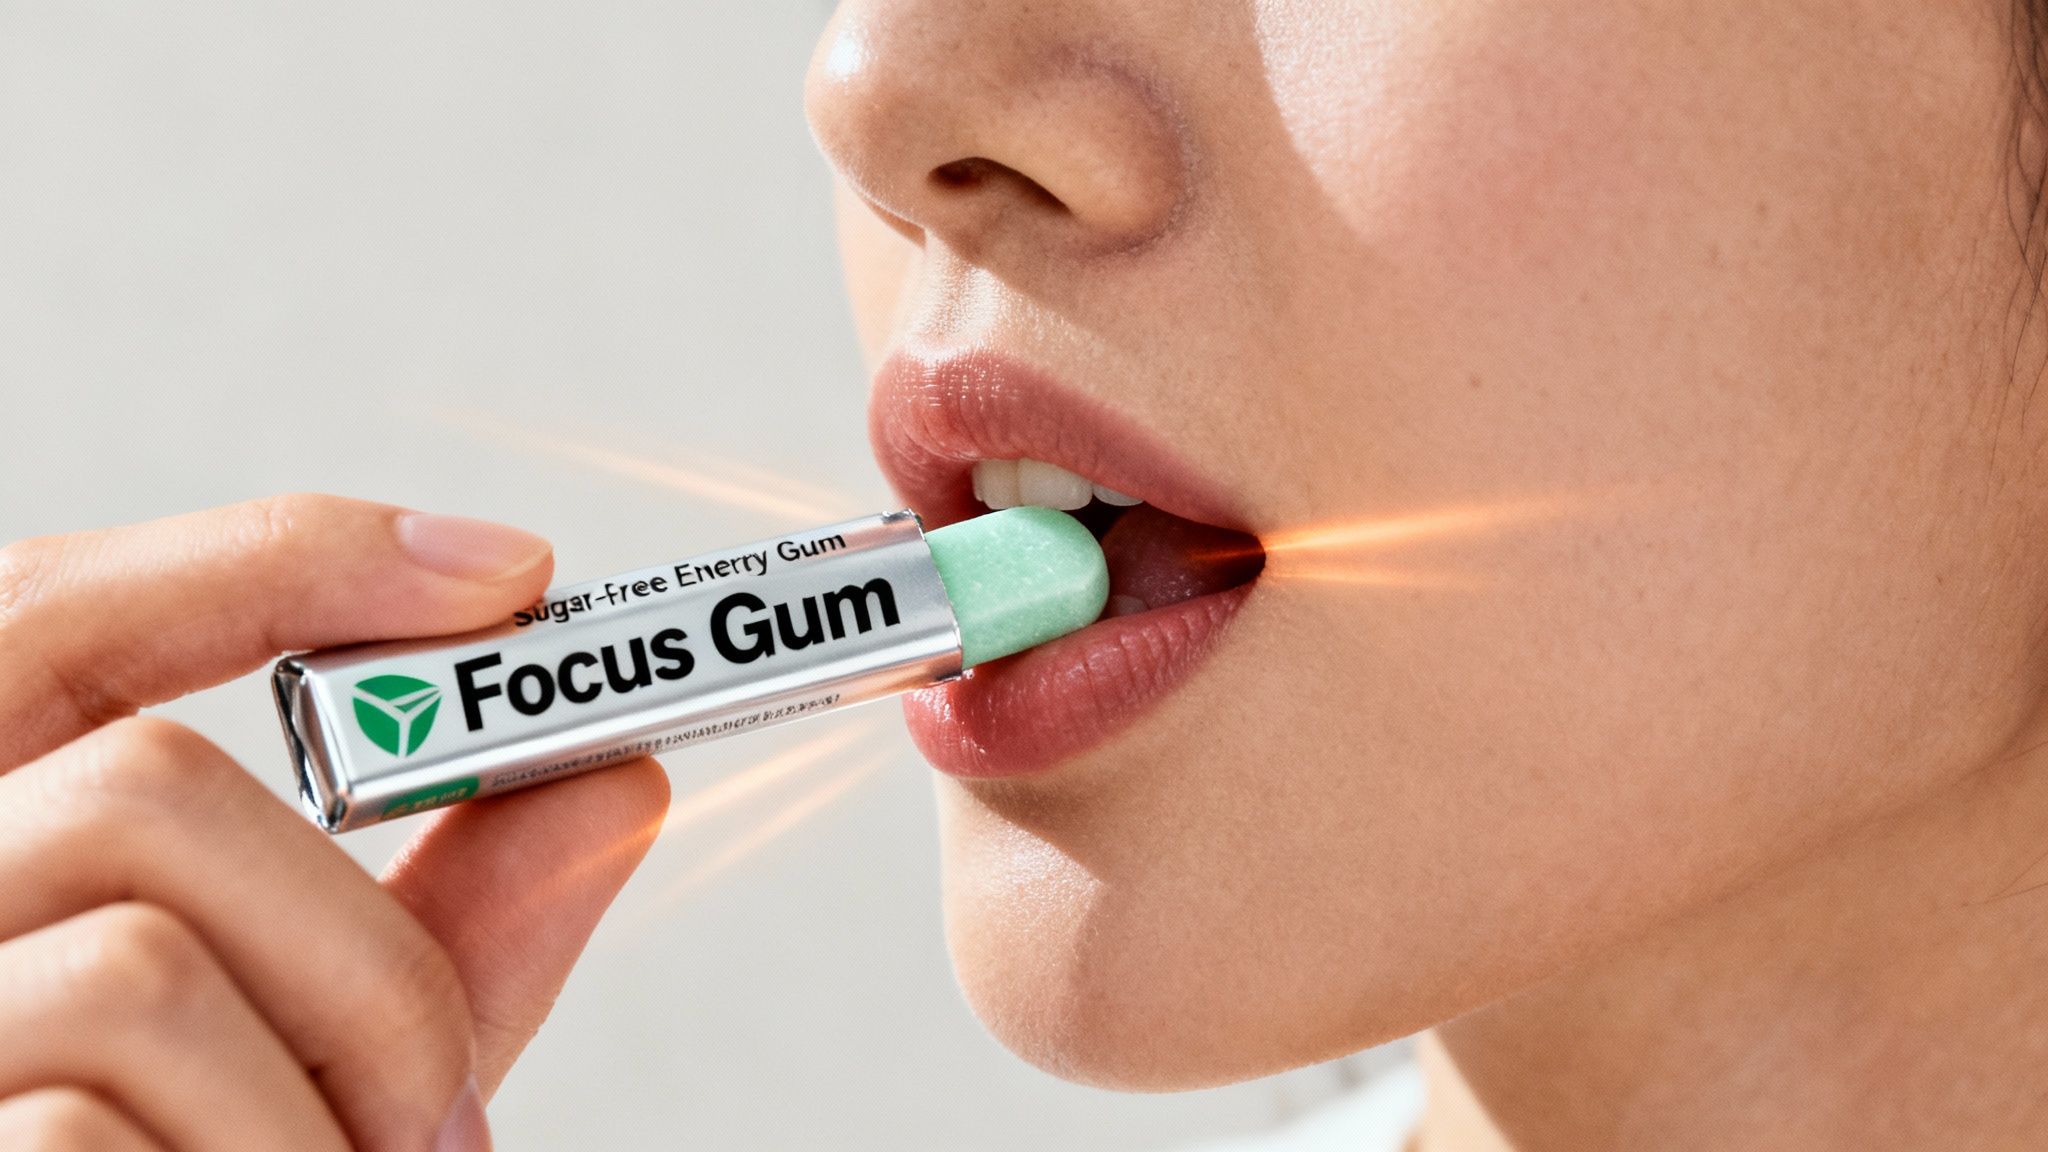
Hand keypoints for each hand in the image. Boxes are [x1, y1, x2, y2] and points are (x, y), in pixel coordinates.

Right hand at [0, 495, 669, 1150]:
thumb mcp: (305, 1063)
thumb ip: (434, 926)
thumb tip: (612, 782)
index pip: (58, 607)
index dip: (278, 562)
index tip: (509, 580)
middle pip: (147, 788)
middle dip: (370, 946)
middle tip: (447, 1117)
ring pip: (145, 968)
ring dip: (331, 1094)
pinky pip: (94, 1117)